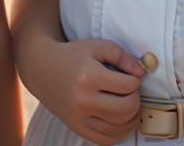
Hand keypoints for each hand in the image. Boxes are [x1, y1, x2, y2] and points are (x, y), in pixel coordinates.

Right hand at [27, 38, 143, 145]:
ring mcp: (79, 117)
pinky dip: (119, 133)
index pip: (127, 85)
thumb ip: (121, 55)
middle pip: (126, 108)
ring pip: (119, 127)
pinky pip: (106, 140)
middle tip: (132, 90)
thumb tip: (141, 72)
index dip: (136, 79)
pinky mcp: (77, 128)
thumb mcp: (95, 46)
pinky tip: (121, 120)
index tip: (132, 75)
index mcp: (89, 76)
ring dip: (132, 117)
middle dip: (136, 98)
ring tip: (130, 103)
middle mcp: (83, 100)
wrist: (42, 68)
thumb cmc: (72, 55)